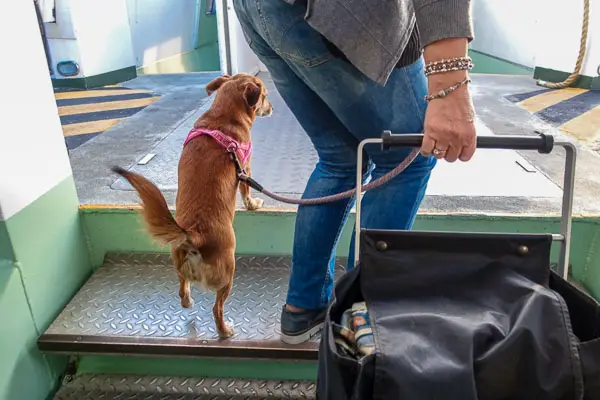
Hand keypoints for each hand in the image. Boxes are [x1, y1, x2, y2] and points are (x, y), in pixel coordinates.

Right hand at [420, 38, 476, 161]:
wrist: (449, 90)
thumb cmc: (460, 102)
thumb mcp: (469, 121)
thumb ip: (466, 136)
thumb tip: (460, 146)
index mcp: (469, 135)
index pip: (465, 156)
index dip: (460, 155)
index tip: (457, 152)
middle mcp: (457, 138)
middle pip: (451, 158)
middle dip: (447, 153)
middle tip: (445, 145)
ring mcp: (443, 136)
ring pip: (438, 155)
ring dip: (437, 151)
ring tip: (436, 143)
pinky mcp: (430, 132)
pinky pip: (426, 150)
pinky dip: (425, 150)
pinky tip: (427, 145)